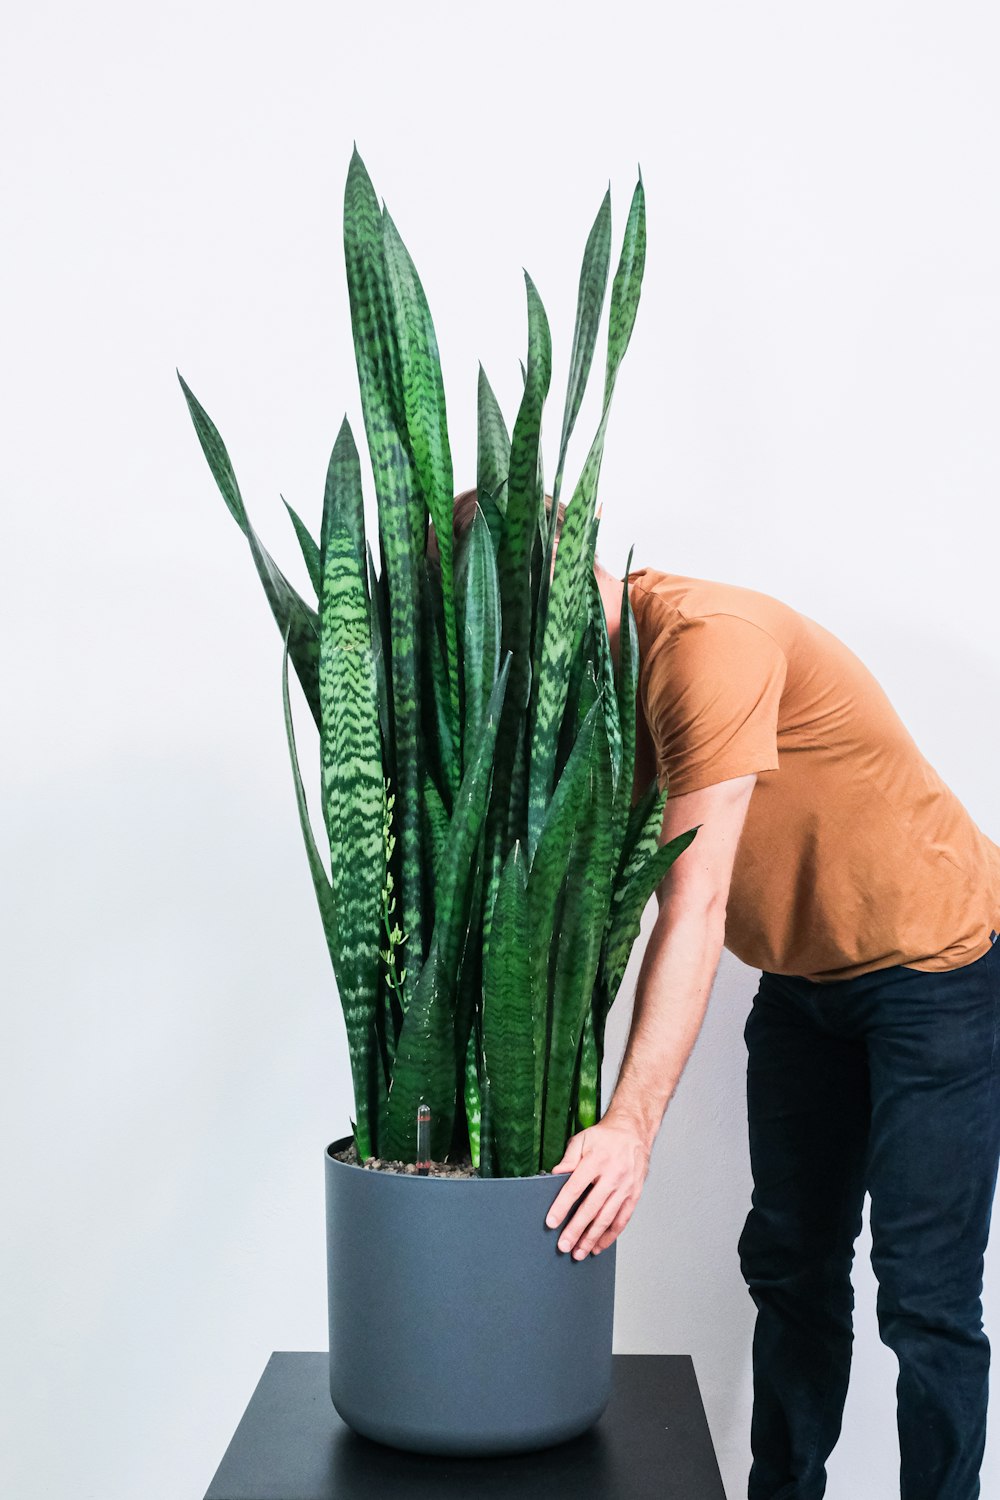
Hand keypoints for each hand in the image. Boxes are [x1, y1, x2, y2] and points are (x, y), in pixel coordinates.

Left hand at [544, 1115, 651, 1258]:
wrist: (634, 1131)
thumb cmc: (606, 1136)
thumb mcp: (583, 1139)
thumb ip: (568, 1158)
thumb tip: (555, 1175)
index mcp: (597, 1160)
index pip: (575, 1188)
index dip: (562, 1206)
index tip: (551, 1222)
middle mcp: (613, 1175)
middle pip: (591, 1208)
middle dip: (576, 1230)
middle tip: (564, 1246)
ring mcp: (626, 1187)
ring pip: (607, 1218)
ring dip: (592, 1238)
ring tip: (580, 1252)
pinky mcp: (635, 1195)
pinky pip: (622, 1219)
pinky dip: (610, 1235)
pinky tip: (599, 1245)